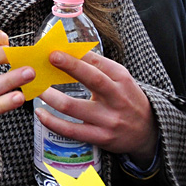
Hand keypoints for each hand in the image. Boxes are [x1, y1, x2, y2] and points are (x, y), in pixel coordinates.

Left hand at [37, 50, 158, 164]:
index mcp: (121, 79)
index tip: (57, 48)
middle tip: (50, 57)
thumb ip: (98, 67)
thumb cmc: (127, 99)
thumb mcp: (120, 79)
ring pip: (72, 106)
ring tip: (38, 88)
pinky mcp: (101, 137)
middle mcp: (117, 98)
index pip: (98, 62)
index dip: (77, 55)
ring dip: (50, 96)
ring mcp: (108, 119)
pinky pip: (71, 130)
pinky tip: (40, 113)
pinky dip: (52, 122)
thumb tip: (68, 53)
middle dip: (70, 66)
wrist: (148, 132)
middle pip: (92, 79)